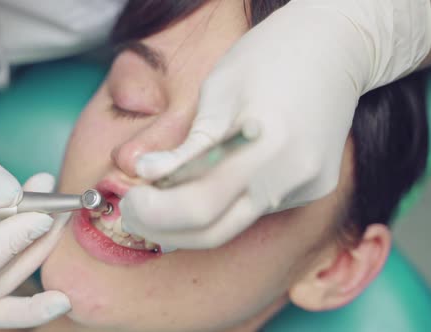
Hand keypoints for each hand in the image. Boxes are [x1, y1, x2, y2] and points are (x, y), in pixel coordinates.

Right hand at [0, 141, 69, 327]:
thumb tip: (11, 195)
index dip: (10, 244)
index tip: (41, 215)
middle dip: (33, 242)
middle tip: (59, 208)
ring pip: (3, 293)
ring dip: (38, 256)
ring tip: (60, 222)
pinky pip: (0, 313)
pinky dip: (31, 306)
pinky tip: (59, 299)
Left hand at [119, 2, 379, 249]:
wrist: (337, 45)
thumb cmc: (269, 56)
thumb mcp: (217, 92)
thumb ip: (186, 145)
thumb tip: (147, 176)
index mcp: (266, 147)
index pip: (197, 207)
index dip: (153, 213)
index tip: (128, 202)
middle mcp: (293, 178)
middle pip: (214, 232)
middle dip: (164, 229)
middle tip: (135, 211)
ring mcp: (308, 187)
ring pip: (235, 224)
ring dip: (191, 220)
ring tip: (162, 197)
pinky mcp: (314, 189)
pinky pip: (258, 209)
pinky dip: (225, 204)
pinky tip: (212, 180)